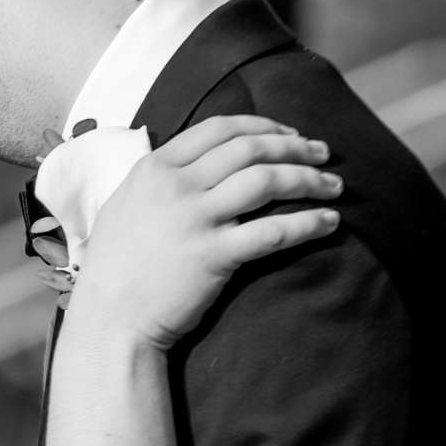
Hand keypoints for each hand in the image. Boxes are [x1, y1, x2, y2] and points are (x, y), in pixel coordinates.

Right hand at [66, 116, 340, 350]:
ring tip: (335, 186)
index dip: (262, 125)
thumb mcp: (126, 205)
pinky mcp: (214, 256)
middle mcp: (175, 186)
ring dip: (308, 178)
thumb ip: (160, 180)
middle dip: (294, 146)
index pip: (219, 129)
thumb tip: (194, 166)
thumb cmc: (116, 268)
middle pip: (249, 149)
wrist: (110, 319)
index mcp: (155, 168)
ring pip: (265, 181)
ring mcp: (195, 219)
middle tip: (323, 152)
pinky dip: (307, 223)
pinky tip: (329, 223)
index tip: (289, 133)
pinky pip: (272, 231)